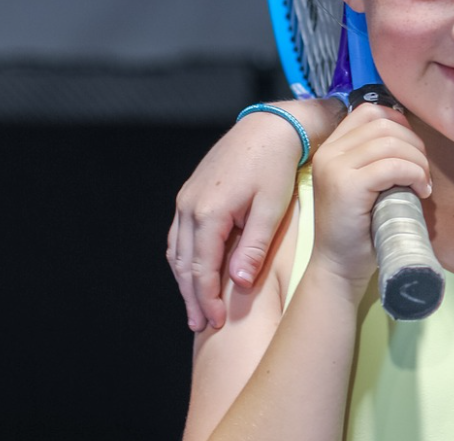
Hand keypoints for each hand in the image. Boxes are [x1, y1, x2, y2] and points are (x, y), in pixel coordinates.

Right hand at [166, 97, 342, 330]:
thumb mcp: (272, 207)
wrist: (269, 127)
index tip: (215, 322)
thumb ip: (253, 246)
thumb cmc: (276, 166)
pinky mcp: (190, 194)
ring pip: (177, 250)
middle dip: (191, 297)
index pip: (201, 268)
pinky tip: (193, 272)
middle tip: (200, 325)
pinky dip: (184, 258)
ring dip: (184, 281)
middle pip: (183, 264)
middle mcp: (189, 207)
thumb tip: (238, 283)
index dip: (207, 298)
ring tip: (195, 307)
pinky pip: (180, 234)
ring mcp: (186, 199)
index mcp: (209, 212)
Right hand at [306, 103, 432, 287]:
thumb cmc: (359, 227)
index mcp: (332, 147)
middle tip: (422, 172)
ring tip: (423, 183)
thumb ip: (375, 157)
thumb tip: (411, 136)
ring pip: (390, 143)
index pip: (369, 111)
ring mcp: (335, 167)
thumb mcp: (366, 183)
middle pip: (384, 123)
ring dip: (418, 161)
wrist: (339, 266)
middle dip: (414, 144)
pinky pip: (392, 165)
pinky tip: (421, 191)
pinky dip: (414, 174)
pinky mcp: (347, 186)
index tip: (412, 150)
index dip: (399, 123)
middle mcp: (329, 152)